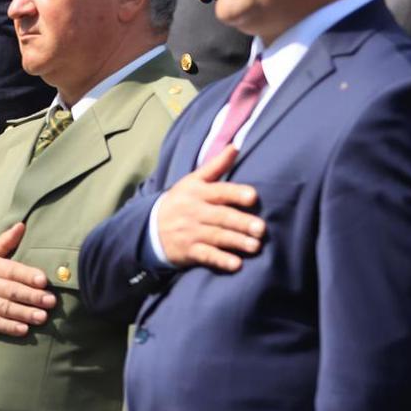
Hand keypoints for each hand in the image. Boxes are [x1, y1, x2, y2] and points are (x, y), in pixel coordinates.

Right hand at [154, 146, 262, 271]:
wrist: (149, 227)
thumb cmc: (180, 201)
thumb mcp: (193, 181)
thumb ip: (216, 166)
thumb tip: (236, 146)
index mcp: (198, 192)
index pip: (219, 192)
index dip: (236, 194)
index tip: (253, 197)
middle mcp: (194, 212)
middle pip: (221, 216)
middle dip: (241, 223)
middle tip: (261, 229)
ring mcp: (191, 232)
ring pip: (216, 236)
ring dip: (236, 242)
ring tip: (255, 246)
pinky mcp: (188, 251)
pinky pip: (206, 256)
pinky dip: (220, 260)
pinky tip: (236, 264)